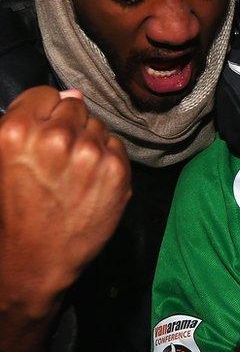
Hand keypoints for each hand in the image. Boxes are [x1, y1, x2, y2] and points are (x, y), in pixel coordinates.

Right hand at [0, 87, 129, 351]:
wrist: (37, 259)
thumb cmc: (15, 210)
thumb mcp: (4, 160)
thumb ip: (31, 121)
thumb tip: (71, 92)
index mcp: (17, 131)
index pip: (46, 93)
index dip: (46, 111)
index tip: (44, 130)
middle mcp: (55, 137)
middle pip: (75, 106)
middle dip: (69, 126)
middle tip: (59, 157)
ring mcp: (90, 153)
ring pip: (98, 126)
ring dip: (89, 142)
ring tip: (73, 172)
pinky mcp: (116, 170)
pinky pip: (116, 146)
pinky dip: (106, 159)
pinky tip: (90, 181)